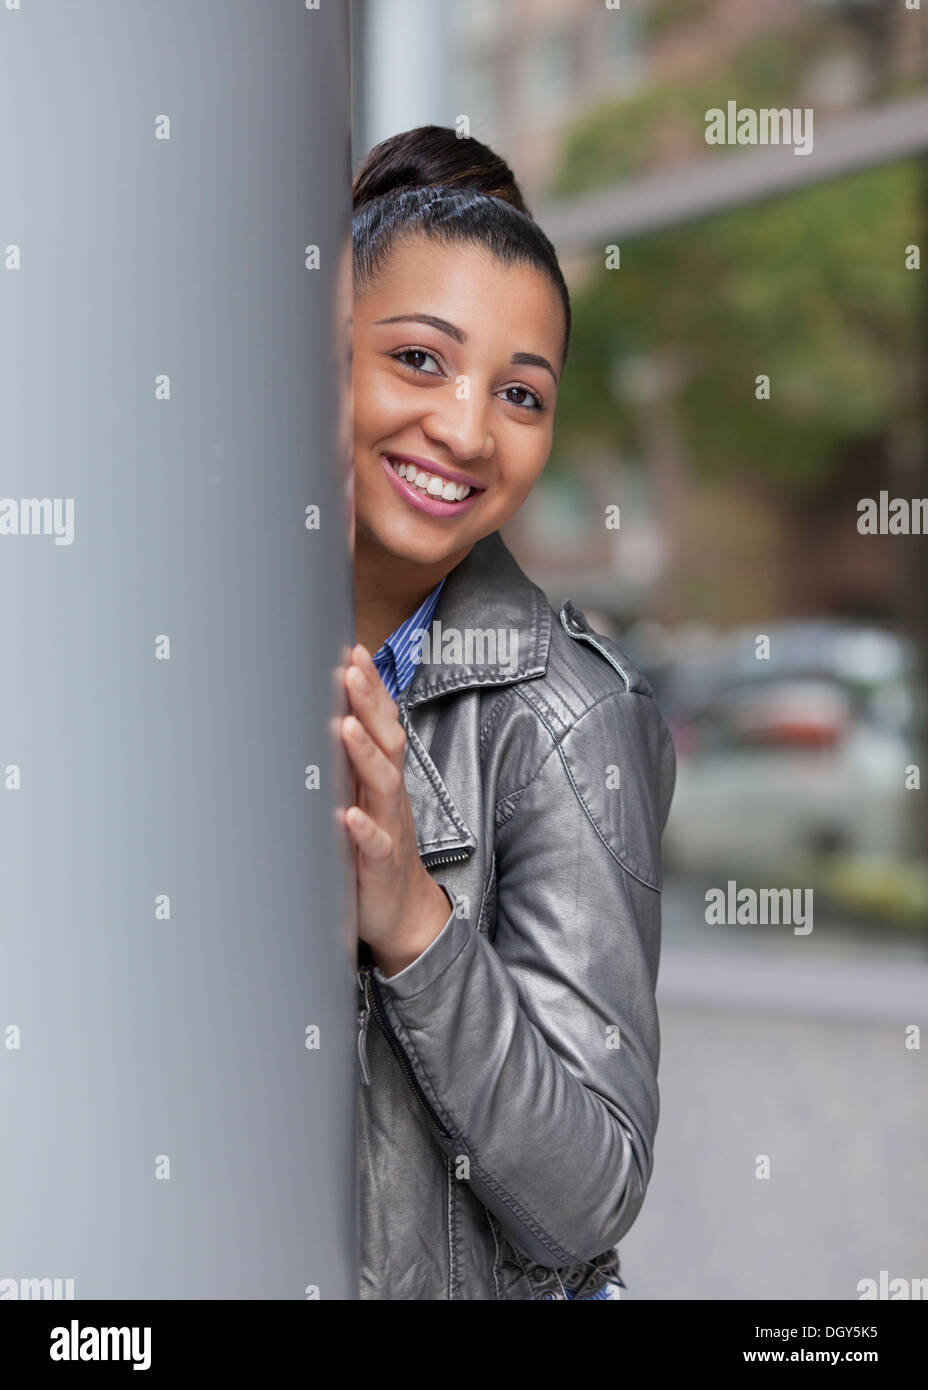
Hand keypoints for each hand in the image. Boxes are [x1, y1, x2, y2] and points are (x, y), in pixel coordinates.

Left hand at [338, 644, 453, 976]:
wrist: (404, 912)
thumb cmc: (376, 848)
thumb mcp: (363, 798)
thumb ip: (351, 762)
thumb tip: (327, 716)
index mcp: (383, 778)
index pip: (382, 723)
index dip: (372, 688)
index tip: (355, 652)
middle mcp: (389, 797)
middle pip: (387, 741)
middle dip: (370, 703)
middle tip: (352, 670)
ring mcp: (388, 828)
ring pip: (383, 785)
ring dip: (366, 754)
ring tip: (348, 726)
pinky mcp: (380, 865)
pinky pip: (375, 845)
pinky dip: (363, 829)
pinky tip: (348, 816)